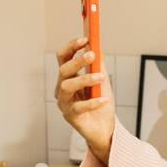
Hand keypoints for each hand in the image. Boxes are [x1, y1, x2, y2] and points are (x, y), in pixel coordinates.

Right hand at [55, 36, 114, 163]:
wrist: (105, 127)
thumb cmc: (101, 102)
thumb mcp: (102, 81)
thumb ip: (99, 65)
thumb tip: (98, 47)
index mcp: (67, 76)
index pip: (63, 57)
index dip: (72, 47)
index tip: (85, 39)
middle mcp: (61, 88)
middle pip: (63, 70)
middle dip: (77, 61)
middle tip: (92, 54)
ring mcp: (64, 102)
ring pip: (67, 86)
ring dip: (84, 79)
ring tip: (101, 77)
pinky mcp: (70, 116)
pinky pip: (78, 107)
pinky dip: (92, 102)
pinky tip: (104, 99)